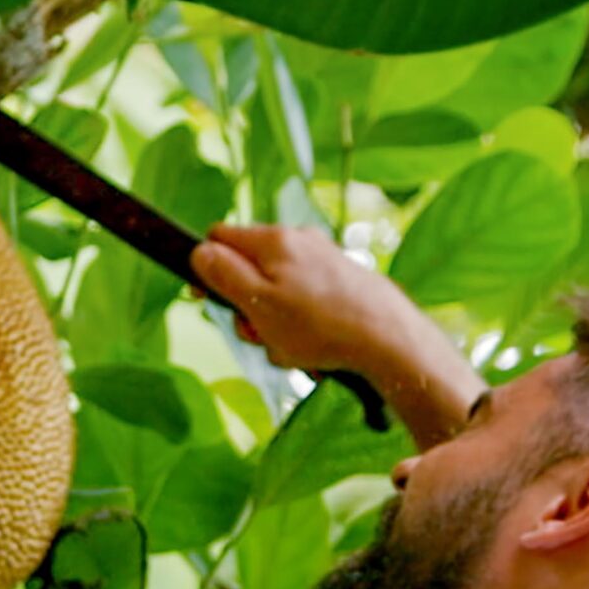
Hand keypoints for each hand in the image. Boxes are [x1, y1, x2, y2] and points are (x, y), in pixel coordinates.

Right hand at [191, 222, 423, 375]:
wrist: (390, 338)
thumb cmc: (319, 325)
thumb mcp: (257, 304)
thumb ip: (223, 275)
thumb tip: (199, 251)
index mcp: (272, 239)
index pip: (219, 238)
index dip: (206, 268)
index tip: (205, 300)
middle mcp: (298, 240)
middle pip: (249, 269)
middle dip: (246, 307)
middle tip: (258, 335)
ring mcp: (323, 259)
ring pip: (277, 291)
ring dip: (274, 325)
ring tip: (291, 350)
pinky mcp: (343, 280)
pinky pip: (305, 303)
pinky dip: (302, 328)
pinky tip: (314, 351)